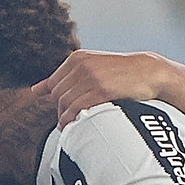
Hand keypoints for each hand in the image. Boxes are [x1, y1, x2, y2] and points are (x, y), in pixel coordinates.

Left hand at [43, 50, 174, 127]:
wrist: (149, 72)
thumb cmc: (120, 74)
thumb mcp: (91, 68)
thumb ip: (64, 78)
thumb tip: (35, 90)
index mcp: (77, 58)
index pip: (52, 84)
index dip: (55, 100)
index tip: (63, 110)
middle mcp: (81, 65)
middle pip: (56, 94)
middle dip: (59, 110)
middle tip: (66, 121)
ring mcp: (91, 77)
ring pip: (64, 102)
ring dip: (63, 117)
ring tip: (68, 126)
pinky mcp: (100, 90)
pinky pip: (76, 108)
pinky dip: (70, 119)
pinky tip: (72, 125)